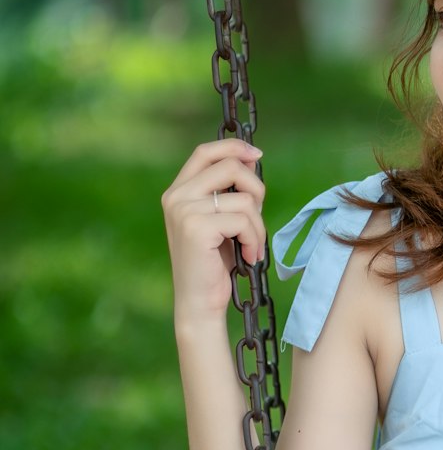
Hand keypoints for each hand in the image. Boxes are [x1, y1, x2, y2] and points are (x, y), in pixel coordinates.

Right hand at [162, 139, 266, 323]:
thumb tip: (251, 158)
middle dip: (256, 189)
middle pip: (230, 166)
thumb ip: (230, 191)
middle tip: (257, 217)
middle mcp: (176, 196)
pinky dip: (255, 239)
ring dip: (258, 225)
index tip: (257, 155)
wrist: (199, 302)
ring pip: (243, 198)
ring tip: (251, 245)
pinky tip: (249, 255)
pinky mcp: (196, 228)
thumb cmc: (214, 263)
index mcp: (178, 191)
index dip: (233, 147)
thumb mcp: (222, 220)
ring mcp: (183, 211)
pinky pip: (244, 220)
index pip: (205, 152)